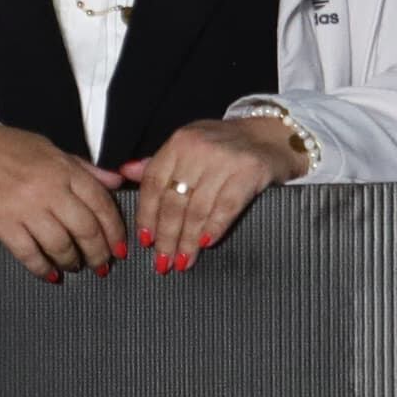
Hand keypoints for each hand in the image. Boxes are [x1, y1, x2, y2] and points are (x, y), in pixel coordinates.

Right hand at [0, 123, 124, 280]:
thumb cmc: (5, 148)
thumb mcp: (49, 150)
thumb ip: (84, 169)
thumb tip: (117, 181)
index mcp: (64, 170)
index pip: (102, 204)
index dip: (115, 231)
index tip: (119, 247)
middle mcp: (49, 190)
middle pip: (86, 230)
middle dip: (98, 253)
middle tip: (101, 265)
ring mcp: (25, 208)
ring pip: (61, 245)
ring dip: (72, 261)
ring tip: (73, 266)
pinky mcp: (2, 224)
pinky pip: (29, 254)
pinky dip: (42, 268)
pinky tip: (48, 273)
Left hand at [115, 117, 308, 271]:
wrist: (272, 135)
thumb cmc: (224, 145)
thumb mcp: (189, 146)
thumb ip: (158, 163)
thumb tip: (124, 173)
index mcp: (178, 143)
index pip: (153, 183)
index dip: (147, 214)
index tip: (145, 240)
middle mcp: (198, 149)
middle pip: (174, 200)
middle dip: (166, 236)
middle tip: (162, 262)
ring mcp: (224, 160)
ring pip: (198, 208)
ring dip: (188, 240)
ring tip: (182, 261)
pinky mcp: (250, 172)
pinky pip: (226, 207)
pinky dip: (214, 228)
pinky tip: (205, 244)